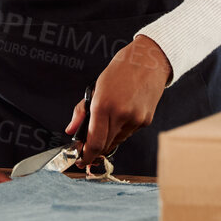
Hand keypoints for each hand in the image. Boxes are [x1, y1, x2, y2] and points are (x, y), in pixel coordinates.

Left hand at [67, 34, 171, 163]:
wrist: (149, 60)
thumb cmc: (120, 71)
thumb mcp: (95, 88)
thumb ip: (81, 112)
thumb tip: (71, 130)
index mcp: (104, 105)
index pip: (94, 142)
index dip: (86, 156)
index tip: (79, 160)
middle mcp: (121, 115)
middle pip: (105, 146)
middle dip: (95, 148)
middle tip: (87, 145)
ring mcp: (135, 120)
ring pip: (117, 141)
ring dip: (109, 138)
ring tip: (108, 120)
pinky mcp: (146, 121)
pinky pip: (129, 133)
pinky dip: (122, 130)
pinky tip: (122, 115)